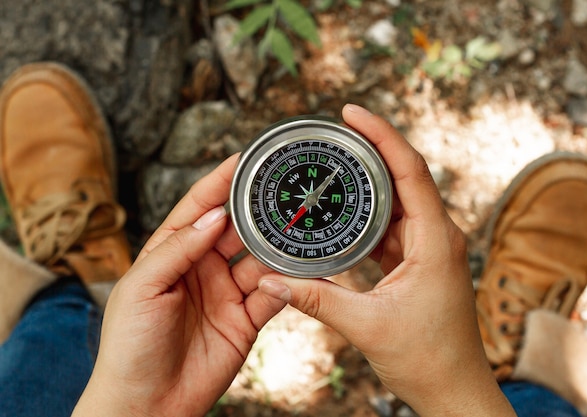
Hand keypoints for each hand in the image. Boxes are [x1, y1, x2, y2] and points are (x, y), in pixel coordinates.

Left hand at [73, 155, 286, 416]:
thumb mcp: (143, 288)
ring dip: (276, 247)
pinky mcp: (245, 320)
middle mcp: (202, 269)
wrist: (146, 404)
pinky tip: (292, 275)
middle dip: (256, 211)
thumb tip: (213, 216)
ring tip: (295, 230)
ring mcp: (226, 294)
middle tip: (281, 192)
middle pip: (235, 230)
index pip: (198, 209)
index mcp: (172, 253)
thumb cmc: (130, 345)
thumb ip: (178, 249)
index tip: (242, 161)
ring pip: (259, 260)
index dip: (219, 183)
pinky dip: (284, 285)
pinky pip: (271, 296)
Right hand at [258, 104, 515, 415]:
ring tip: (333, 160)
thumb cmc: (427, 359)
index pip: (410, 171)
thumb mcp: (367, 327)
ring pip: (397, 200)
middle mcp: (438, 236)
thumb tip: (270, 280)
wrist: (453, 389)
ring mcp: (429, 248)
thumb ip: (317, 300)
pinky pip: (391, 226)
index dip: (382, 135)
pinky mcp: (418, 261)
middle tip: (333, 130)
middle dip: (370, 149)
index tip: (351, 112)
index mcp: (436, 240)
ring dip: (368, 180)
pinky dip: (367, 214)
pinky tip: (342, 209)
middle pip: (404, 176)